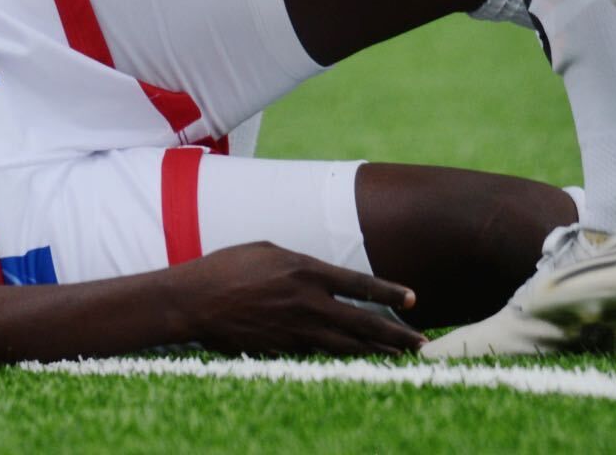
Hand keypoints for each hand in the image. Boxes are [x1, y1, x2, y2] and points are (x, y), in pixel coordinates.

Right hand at [159, 243, 423, 357]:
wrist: (193, 301)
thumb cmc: (226, 267)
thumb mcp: (268, 251)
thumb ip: (301, 265)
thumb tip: (324, 278)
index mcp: (305, 270)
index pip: (359, 284)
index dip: (389, 293)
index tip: (413, 301)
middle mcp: (307, 302)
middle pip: (362, 322)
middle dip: (396, 334)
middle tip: (422, 344)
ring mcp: (295, 330)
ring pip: (346, 346)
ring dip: (376, 352)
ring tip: (400, 358)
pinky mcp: (282, 349)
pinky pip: (318, 355)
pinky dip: (340, 360)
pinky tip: (357, 364)